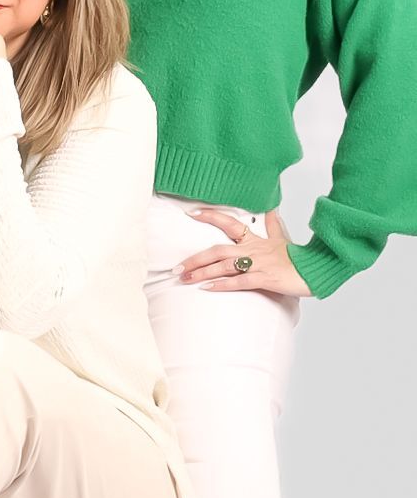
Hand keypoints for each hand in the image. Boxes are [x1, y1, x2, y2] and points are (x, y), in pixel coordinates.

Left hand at [178, 209, 311, 296]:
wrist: (320, 268)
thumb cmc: (301, 258)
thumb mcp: (284, 239)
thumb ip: (273, 226)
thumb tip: (271, 210)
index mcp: (256, 241)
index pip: (230, 224)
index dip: (211, 216)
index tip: (192, 214)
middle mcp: (254, 250)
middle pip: (218, 250)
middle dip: (195, 259)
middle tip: (177, 267)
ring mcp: (259, 264)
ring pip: (225, 266)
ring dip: (203, 272)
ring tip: (186, 278)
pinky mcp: (266, 278)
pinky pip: (240, 281)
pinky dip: (223, 284)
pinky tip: (209, 287)